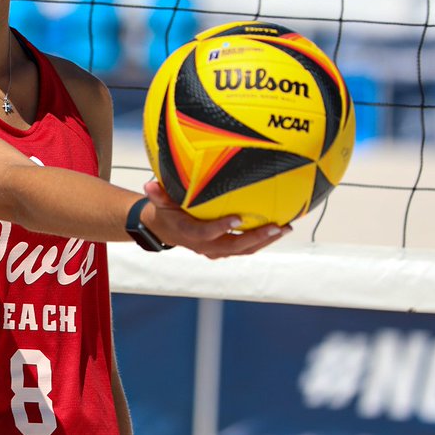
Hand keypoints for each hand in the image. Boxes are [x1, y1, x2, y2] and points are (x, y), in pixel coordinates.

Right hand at [141, 180, 289, 258]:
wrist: (165, 230)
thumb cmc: (166, 211)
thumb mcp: (160, 202)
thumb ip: (158, 194)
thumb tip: (149, 184)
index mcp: (189, 233)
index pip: (206, 233)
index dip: (221, 228)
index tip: (237, 218)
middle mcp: (204, 245)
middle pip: (233, 246)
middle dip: (256, 237)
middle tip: (275, 226)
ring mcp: (216, 250)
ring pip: (243, 250)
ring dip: (265, 241)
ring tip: (284, 228)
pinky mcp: (224, 249)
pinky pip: (245, 248)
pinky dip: (262, 240)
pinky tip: (277, 228)